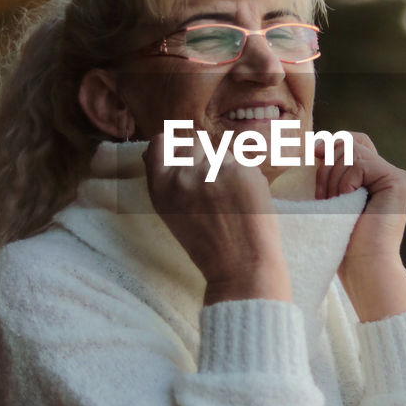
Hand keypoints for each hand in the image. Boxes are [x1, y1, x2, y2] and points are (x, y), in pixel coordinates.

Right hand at [143, 132, 291, 305]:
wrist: (242, 264)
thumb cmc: (207, 243)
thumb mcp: (171, 213)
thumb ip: (164, 179)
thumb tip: (159, 147)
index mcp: (162, 186)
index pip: (161, 143)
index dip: (174, 146)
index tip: (184, 156)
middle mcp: (185, 174)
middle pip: (194, 141)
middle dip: (205, 157)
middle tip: (215, 186)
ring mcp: (215, 169)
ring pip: (220, 148)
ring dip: (226, 164)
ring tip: (231, 195)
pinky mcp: (243, 169)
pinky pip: (241, 159)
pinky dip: (245, 174)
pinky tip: (245, 197)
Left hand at [313, 132, 405, 319]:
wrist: (362, 268)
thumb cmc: (341, 242)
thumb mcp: (329, 198)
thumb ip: (330, 169)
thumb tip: (317, 143)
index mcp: (374, 177)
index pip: (350, 140)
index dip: (329, 145)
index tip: (312, 157)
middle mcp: (389, 173)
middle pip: (348, 142)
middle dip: (326, 166)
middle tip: (322, 197)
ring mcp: (397, 176)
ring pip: (351, 150)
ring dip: (331, 177)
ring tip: (333, 204)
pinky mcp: (399, 181)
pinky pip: (359, 163)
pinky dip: (344, 181)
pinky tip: (346, 201)